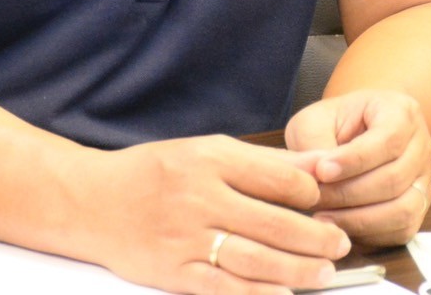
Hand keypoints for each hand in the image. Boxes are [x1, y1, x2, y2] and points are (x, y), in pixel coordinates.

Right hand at [81, 134, 352, 293]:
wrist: (90, 201)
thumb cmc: (154, 173)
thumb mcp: (204, 151)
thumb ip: (261, 161)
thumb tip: (319, 167)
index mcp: (209, 159)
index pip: (278, 178)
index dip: (309, 194)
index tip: (321, 203)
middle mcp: (198, 196)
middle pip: (274, 222)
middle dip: (316, 237)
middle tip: (339, 244)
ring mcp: (185, 237)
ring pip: (256, 258)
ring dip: (298, 269)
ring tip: (324, 273)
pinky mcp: (173, 271)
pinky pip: (224, 287)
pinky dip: (257, 294)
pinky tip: (283, 294)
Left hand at [283, 89, 430, 246]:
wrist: (353, 133)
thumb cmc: (333, 125)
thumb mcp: (315, 120)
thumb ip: (314, 142)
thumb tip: (317, 175)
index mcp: (400, 112)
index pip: (387, 140)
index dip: (354, 160)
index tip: (321, 171)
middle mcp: (421, 145)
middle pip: (394, 178)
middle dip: (348, 193)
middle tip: (313, 198)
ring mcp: (424, 178)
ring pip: (403, 208)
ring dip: (359, 218)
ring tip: (323, 216)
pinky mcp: (419, 206)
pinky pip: (403, 229)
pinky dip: (370, 233)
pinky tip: (341, 226)